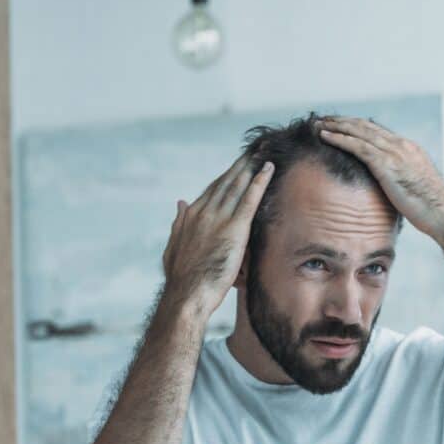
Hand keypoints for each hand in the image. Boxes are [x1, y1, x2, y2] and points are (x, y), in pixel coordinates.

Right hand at [162, 152, 274, 315]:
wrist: (186, 294)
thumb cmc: (181, 278)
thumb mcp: (174, 246)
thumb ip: (178, 223)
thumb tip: (180, 202)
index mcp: (191, 216)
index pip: (213, 190)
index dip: (227, 176)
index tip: (237, 165)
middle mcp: (204, 211)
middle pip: (226, 182)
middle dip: (241, 164)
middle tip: (254, 149)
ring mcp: (218, 218)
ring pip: (238, 185)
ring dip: (251, 166)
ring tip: (263, 152)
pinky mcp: (234, 229)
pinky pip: (249, 199)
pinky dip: (259, 181)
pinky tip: (268, 168)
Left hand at [314, 116, 443, 239]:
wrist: (443, 214)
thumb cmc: (431, 209)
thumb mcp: (414, 188)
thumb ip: (399, 181)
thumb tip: (388, 189)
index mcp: (408, 149)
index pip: (377, 131)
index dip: (356, 126)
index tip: (340, 125)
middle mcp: (401, 145)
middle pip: (366, 126)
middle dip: (343, 121)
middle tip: (324, 119)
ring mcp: (395, 153)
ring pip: (359, 132)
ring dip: (336, 126)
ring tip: (318, 124)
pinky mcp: (387, 164)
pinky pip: (358, 146)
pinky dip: (339, 139)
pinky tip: (324, 137)